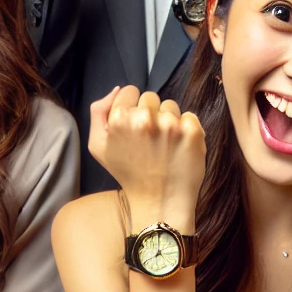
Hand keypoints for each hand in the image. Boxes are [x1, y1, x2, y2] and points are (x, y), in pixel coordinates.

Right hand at [88, 87, 205, 226]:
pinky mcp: (192, 132)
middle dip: (150, 114)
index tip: (135, 127)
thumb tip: (117, 89)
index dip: (131, 107)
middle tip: (149, 140)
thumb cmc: (128, 173)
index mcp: (119, 119)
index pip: (130, 91)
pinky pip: (190, 116)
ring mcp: (170, 124)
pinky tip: (179, 148)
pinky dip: (187, 130)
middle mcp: (144, 119)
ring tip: (164, 145)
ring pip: (171, 106)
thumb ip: (99, 112)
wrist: (159, 201)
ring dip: (169, 121)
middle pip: (150, 97)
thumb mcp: (98, 145)